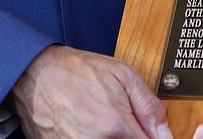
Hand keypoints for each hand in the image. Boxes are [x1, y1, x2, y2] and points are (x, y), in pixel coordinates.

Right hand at [9, 45, 172, 138]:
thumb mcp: (124, 76)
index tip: (149, 131)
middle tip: (121, 121)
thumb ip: (149, 107)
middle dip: (131, 137)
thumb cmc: (79, 71)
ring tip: (102, 121)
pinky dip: (91, 138)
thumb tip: (165, 132)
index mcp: (115, 126)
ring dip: (111, 138)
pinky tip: (88, 126)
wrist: (38, 73)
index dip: (152, 138)